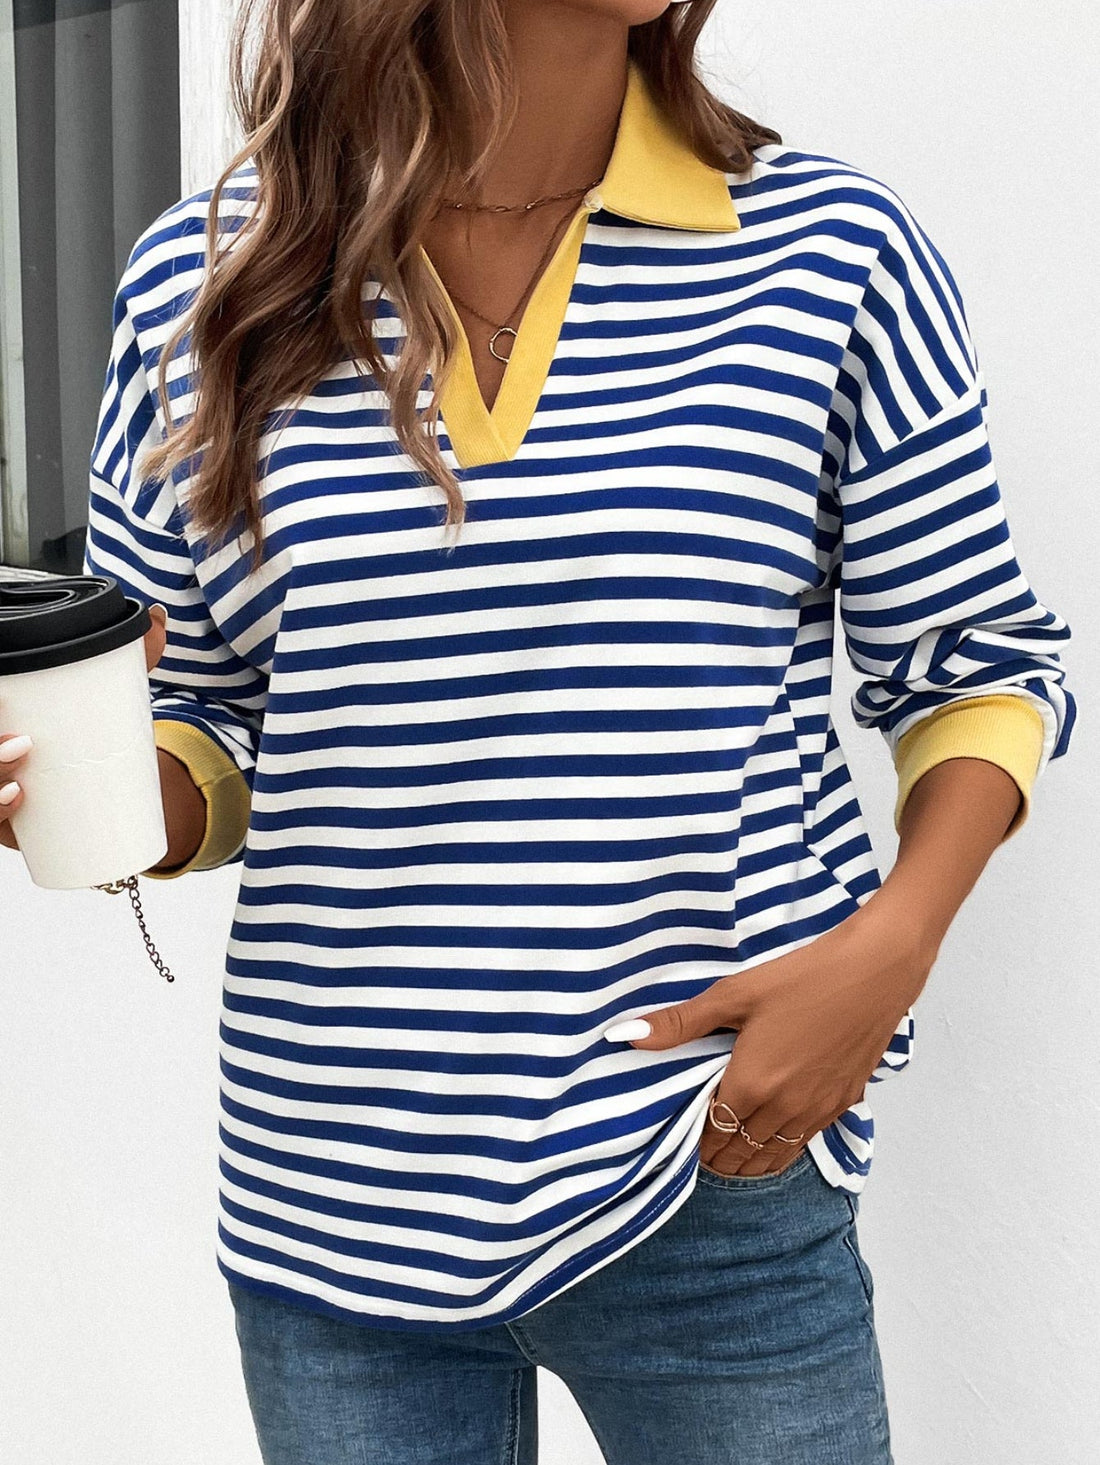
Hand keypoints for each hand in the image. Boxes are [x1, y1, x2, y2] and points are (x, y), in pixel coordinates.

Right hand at [0, 603, 167, 852]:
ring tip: (20, 784)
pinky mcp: (14, 822)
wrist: (120, 789)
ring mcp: (2, 787)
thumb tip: (158, 617)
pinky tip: (16, 802)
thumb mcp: (115, 694)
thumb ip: (136, 657)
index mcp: (11, 719)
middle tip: (23, 745)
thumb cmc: (101, 732)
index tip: (3, 708)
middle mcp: (2, 754)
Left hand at [620, 898, 937, 1175]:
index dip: (696, 1142)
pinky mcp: (843, 1102)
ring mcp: (817, 1110)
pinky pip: (805, 1143)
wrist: (874, 971)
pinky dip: (784, 1150)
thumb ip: (680, 1022)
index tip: (683, 1140)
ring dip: (750, 1161)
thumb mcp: (735, 994)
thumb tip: (624, 1034)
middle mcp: (784, 1109)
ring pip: (775, 1156)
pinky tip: (775, 1141)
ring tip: (732, 1158)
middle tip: (702, 1153)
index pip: (713, 1134)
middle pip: (742, 1153)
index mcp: (752, 1086)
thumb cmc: (802, 977)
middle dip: (719, 1157)